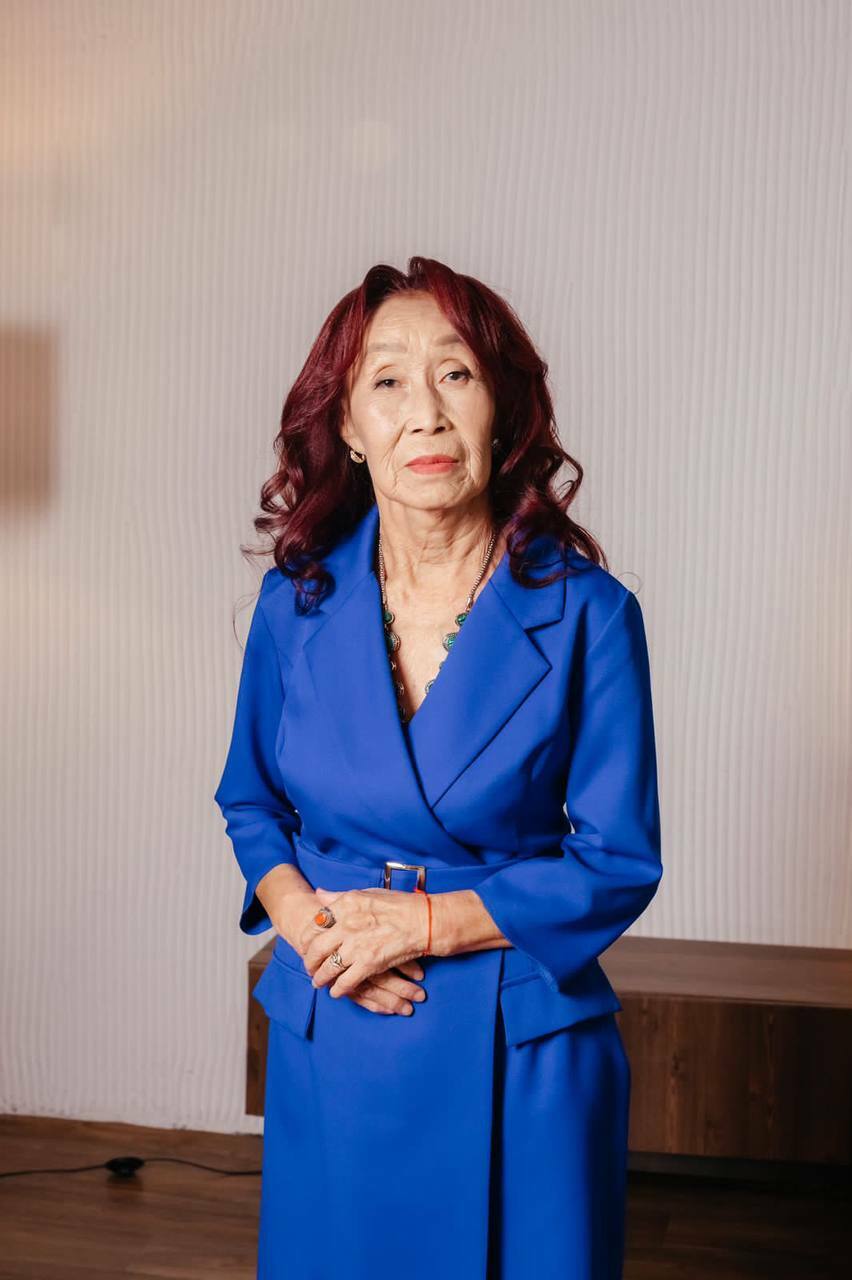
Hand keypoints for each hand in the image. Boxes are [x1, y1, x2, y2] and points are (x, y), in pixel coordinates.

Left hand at [302, 885, 429, 1009]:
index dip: (307, 937)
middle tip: (309, 968)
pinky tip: (336, 992)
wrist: (425, 921)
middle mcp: (347, 924)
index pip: (315, 922)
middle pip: (316, 948)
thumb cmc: (400, 905)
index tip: (307, 945)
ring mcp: (357, 945)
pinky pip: (346, 981)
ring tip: (318, 982)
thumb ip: (341, 896)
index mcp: (346, 904)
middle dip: (309, 962)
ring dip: (320, 978)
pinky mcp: (369, 964)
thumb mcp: (368, 893)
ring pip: (328, 967)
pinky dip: (338, 989)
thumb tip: (319, 894)